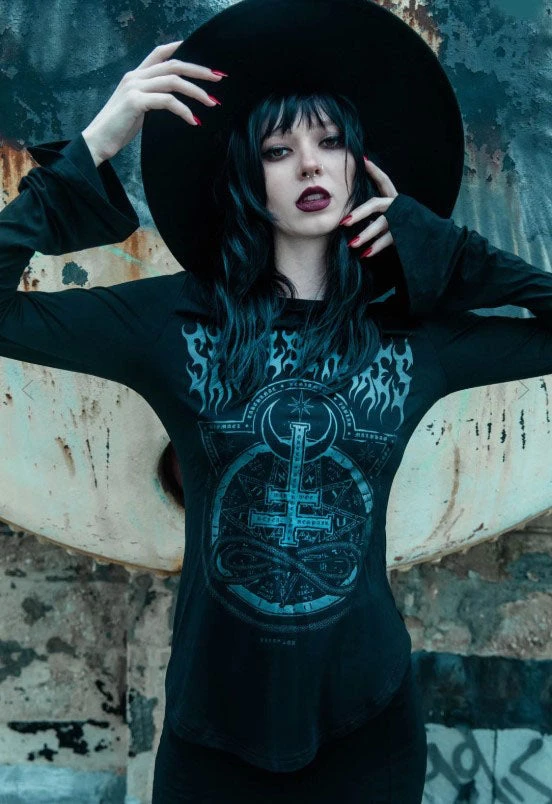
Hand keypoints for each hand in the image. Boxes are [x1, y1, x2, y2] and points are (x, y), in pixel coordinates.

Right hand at [81, 41, 226, 165]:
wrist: (96, 142)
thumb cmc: (117, 130)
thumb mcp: (137, 109)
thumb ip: (152, 99)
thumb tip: (175, 101)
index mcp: (135, 76)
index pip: (160, 53)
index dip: (181, 49)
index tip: (202, 58)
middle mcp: (135, 76)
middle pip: (174, 64)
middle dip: (199, 71)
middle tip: (219, 79)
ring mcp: (135, 87)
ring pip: (174, 81)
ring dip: (197, 91)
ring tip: (212, 103)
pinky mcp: (136, 102)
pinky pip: (168, 101)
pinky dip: (184, 110)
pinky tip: (193, 121)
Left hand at [340, 157, 398, 257]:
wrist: (433, 237)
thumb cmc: (405, 227)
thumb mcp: (392, 215)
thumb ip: (378, 213)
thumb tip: (352, 217)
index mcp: (395, 198)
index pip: (384, 181)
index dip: (374, 171)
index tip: (363, 160)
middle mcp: (399, 206)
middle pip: (376, 204)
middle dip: (359, 212)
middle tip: (344, 222)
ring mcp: (402, 219)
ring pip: (381, 224)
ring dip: (366, 234)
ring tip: (351, 244)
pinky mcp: (405, 234)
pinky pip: (388, 240)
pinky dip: (376, 247)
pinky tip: (365, 254)